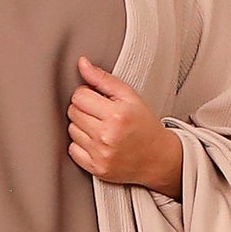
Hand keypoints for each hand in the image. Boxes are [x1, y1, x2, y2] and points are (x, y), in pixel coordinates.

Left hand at [67, 55, 183, 193]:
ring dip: (82, 127)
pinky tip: (96, 142)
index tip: (98, 99)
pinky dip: (80, 145)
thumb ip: (103, 78)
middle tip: (101, 113)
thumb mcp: (130, 96)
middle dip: (84, 109)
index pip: (79, 95)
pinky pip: (72, 150)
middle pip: (73, 112)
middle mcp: (107, 136)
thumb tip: (82, 63)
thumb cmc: (145, 125)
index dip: (87, 94)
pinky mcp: (96, 168)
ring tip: (100, 128)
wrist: (159, 158)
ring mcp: (101, 154)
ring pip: (71, 130)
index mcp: (116, 115)